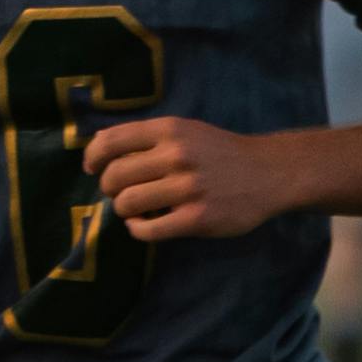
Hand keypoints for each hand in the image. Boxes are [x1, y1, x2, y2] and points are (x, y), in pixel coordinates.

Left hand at [82, 115, 303, 241]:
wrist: (269, 173)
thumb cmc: (220, 152)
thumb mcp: (186, 131)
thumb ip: (148, 136)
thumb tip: (99, 142)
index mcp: (170, 130)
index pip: (111, 140)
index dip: (93, 157)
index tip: (92, 169)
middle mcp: (177, 156)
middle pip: (114, 176)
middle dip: (108, 188)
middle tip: (120, 193)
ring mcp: (188, 188)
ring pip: (127, 203)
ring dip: (123, 210)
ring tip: (134, 210)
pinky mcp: (197, 218)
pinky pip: (147, 230)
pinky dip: (137, 230)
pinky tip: (144, 225)